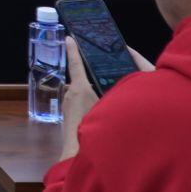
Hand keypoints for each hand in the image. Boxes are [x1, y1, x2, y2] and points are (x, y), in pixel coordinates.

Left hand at [60, 38, 152, 159]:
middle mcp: (70, 93)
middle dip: (89, 76)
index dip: (73, 50)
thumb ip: (114, 94)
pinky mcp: (67, 116)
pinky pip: (78, 104)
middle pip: (80, 80)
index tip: (68, 37)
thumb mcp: (108, 107)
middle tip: (102, 73)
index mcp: (79, 88)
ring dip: (88, 92)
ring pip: (79, 93)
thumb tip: (123, 86)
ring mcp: (67, 105)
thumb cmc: (93, 127)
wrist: (76, 154)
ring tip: (103, 95)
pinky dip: (86, 103)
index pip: (76, 64)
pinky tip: (98, 111)